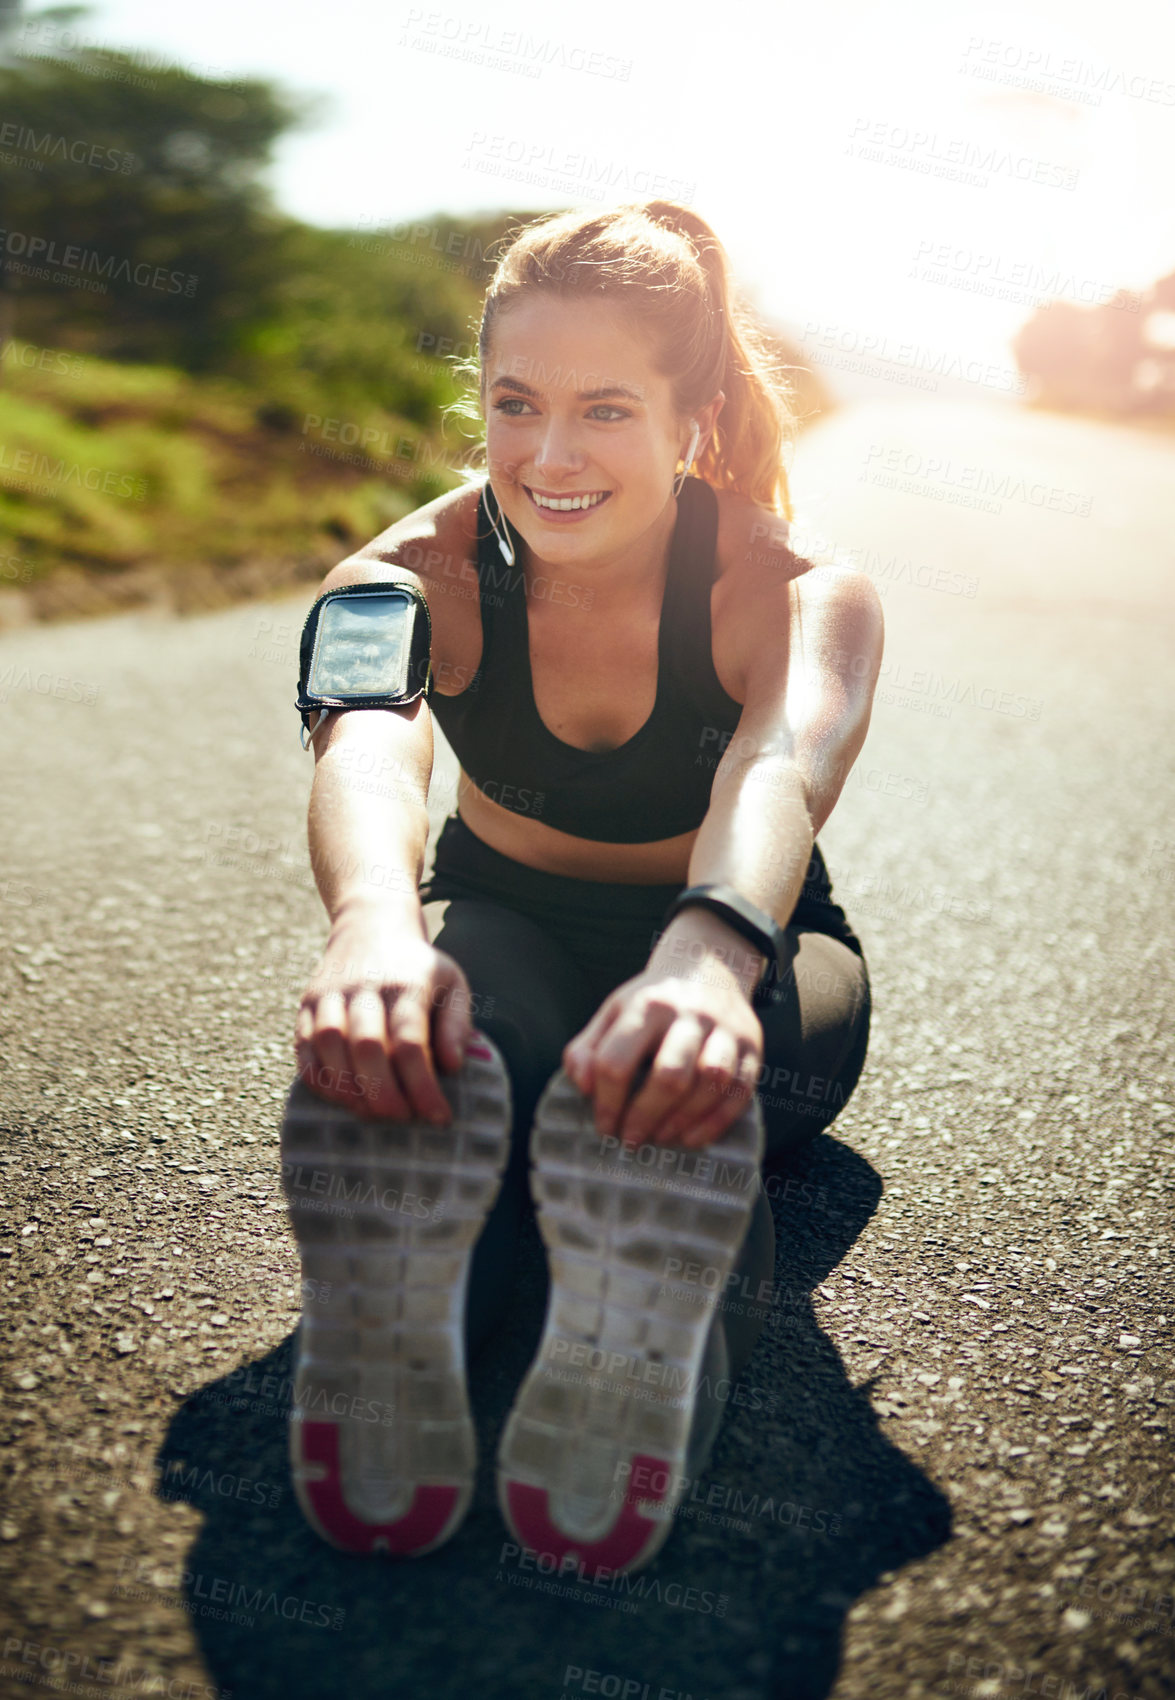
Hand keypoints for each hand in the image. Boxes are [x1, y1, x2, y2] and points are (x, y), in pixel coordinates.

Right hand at [294, 899, 474, 1121]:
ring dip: (348, 1089)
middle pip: (366, 1045)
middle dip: (383, 1092)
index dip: (422, 1085)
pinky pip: (304, 1048)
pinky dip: (320, 1080)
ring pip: (328, 1045)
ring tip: (372, 1115)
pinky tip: (342, 1099)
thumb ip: (457, 1024)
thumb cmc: (418, 968)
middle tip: (402, 1120)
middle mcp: (363, 987)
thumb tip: (453, 1066)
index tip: (439, 1117)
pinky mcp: (307, 1005)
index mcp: (406, 983)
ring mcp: (330, 994)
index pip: (410, 1041)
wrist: (371, 925)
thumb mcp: (452, 984)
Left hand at [562, 928, 763, 1149]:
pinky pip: (741, 1091)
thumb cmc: (652, 1003)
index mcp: (647, 1005)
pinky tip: (692, 1137)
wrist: (708, 967)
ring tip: (661, 1137)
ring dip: (682, 1120)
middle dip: (645, 1116)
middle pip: (669, 1075)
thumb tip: (583, 1086)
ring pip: (711, 1082)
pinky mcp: (752, 1046)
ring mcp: (726, 1029)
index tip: (604, 1125)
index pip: (618, 1061)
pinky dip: (716, 1121)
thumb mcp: (613, 1014)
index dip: (606, 1102)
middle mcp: (690, 1013)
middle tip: (631, 1140)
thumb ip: (587, 1049)